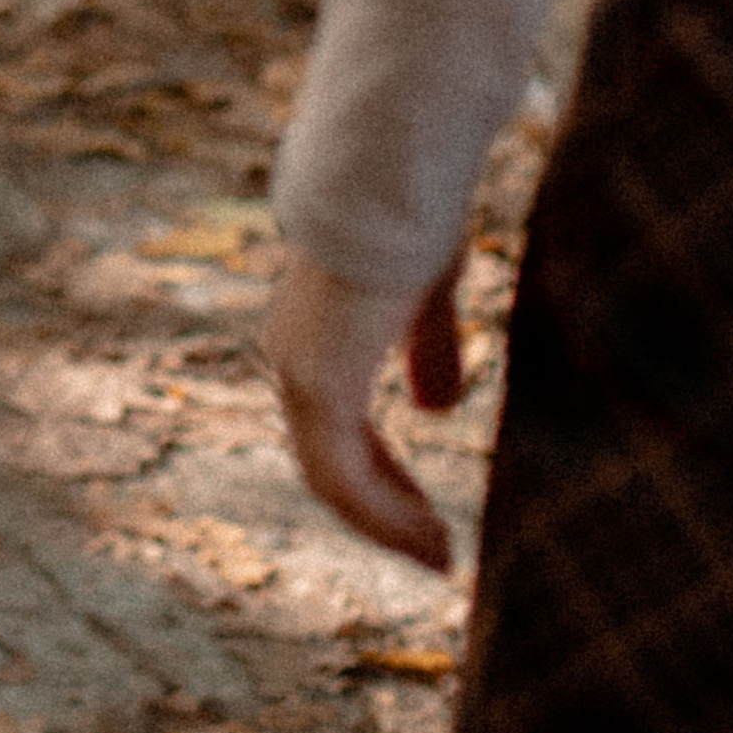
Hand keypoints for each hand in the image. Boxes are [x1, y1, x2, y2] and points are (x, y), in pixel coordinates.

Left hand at [261, 242, 465, 571]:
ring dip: (387, 524)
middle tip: (433, 548)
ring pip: (333, 478)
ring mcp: (300, 372)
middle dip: (384, 508)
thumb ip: (428, 349)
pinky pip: (343, 475)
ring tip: (438, 557)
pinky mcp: (320, 384)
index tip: (423, 514)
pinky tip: (431, 540)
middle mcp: (294, 355)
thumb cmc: (415, 216)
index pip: (336, 428)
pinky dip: (385, 515)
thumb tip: (437, 411)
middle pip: (330, 461)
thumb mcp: (428, 292)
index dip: (381, 476)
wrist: (397, 176)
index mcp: (314, 334)